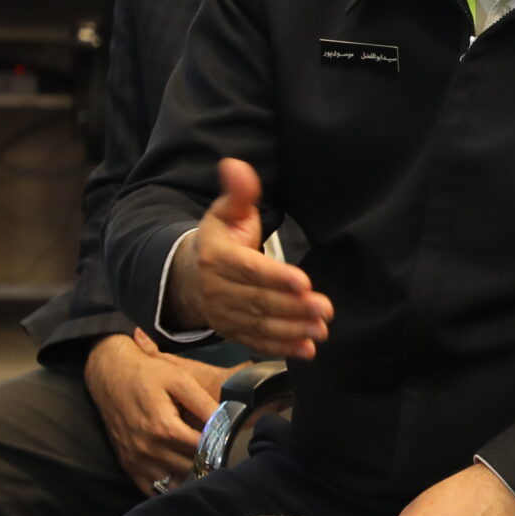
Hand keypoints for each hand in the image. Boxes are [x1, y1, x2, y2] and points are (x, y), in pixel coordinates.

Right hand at [82, 330, 228, 494]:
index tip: (230, 444)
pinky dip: (169, 487)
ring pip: (173, 484)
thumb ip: (204, 404)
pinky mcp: (128, 466)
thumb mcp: (180, 380)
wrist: (109, 375)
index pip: (203, 451)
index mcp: (164, 429)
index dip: (220, 448)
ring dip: (191, 478)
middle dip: (208, 464)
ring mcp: (136, 461)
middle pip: (190, 470)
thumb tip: (229, 422)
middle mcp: (148, 450)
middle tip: (223, 457)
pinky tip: (182, 477)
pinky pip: (152, 490)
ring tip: (205, 466)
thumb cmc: (148, 374)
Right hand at [169, 158, 331, 357]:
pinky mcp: (232, 332)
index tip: (303, 282)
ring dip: (292, 330)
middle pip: (258, 300)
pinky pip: (257, 341)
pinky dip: (281, 348)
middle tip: (324, 309)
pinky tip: (307, 351)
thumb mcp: (226, 212)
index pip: (248, 269)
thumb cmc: (221, 239)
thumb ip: (238, 193)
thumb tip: (236, 164)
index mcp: (216, 258)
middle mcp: (217, 290)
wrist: (190, 275)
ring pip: (259, 324)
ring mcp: (223, 315)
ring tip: (320, 329)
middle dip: (293, 307)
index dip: (275, 277)